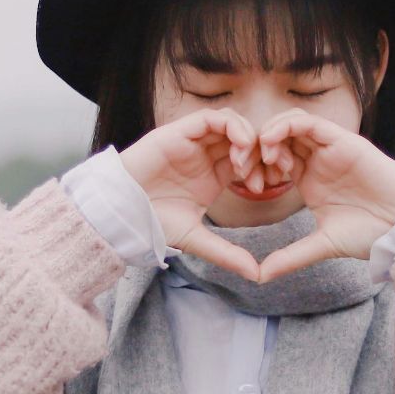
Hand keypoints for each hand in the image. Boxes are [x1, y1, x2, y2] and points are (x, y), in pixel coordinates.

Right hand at [118, 108, 266, 280]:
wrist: (121, 211)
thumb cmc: (152, 222)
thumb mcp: (196, 239)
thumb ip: (227, 253)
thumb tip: (256, 275)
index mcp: (214, 174)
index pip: (249, 159)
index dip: (265, 167)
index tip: (273, 185)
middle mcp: (206, 154)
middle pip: (246, 138)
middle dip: (264, 151)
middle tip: (271, 172)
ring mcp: (194, 141)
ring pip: (233, 123)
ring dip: (249, 138)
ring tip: (248, 165)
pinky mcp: (180, 132)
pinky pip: (213, 118)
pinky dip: (233, 127)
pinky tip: (240, 147)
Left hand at [251, 108, 394, 282]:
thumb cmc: (370, 235)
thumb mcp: (322, 245)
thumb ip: (291, 256)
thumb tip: (260, 276)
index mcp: (309, 178)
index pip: (274, 159)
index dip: (254, 166)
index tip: (244, 185)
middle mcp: (318, 159)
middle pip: (278, 137)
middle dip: (255, 147)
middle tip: (242, 167)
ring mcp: (330, 147)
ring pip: (291, 123)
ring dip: (269, 133)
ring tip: (259, 155)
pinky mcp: (344, 140)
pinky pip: (310, 122)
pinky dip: (286, 127)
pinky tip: (272, 144)